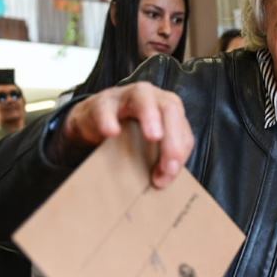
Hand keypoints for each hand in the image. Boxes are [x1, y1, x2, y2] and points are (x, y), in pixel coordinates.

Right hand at [63, 82, 193, 188]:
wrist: (94, 121)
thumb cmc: (128, 132)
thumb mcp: (148, 145)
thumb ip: (160, 159)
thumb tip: (161, 180)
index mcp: (168, 108)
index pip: (183, 129)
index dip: (179, 152)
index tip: (169, 174)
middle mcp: (151, 97)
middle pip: (170, 108)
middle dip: (173, 137)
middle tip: (168, 165)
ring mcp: (125, 95)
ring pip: (142, 96)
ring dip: (150, 116)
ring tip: (154, 137)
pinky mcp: (101, 102)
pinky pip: (105, 108)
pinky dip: (109, 119)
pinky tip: (112, 133)